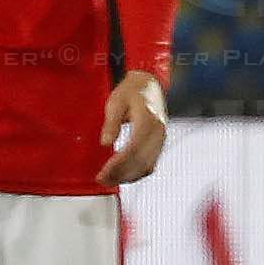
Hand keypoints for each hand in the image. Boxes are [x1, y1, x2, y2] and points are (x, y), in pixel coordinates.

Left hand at [97, 70, 169, 185]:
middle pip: (141, 161)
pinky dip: (137, 172)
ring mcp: (161, 138)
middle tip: (102, 180)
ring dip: (128, 177)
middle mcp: (158, 132)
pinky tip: (123, 176)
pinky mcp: (159, 142)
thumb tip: (105, 143)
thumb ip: (111, 123)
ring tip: (109, 181)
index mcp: (148, 121)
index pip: (133, 149)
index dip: (118, 165)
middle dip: (120, 174)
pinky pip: (151, 163)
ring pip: (147, 165)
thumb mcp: (116, 102)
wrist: (149, 84)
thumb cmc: (131, 91)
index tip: (103, 173)